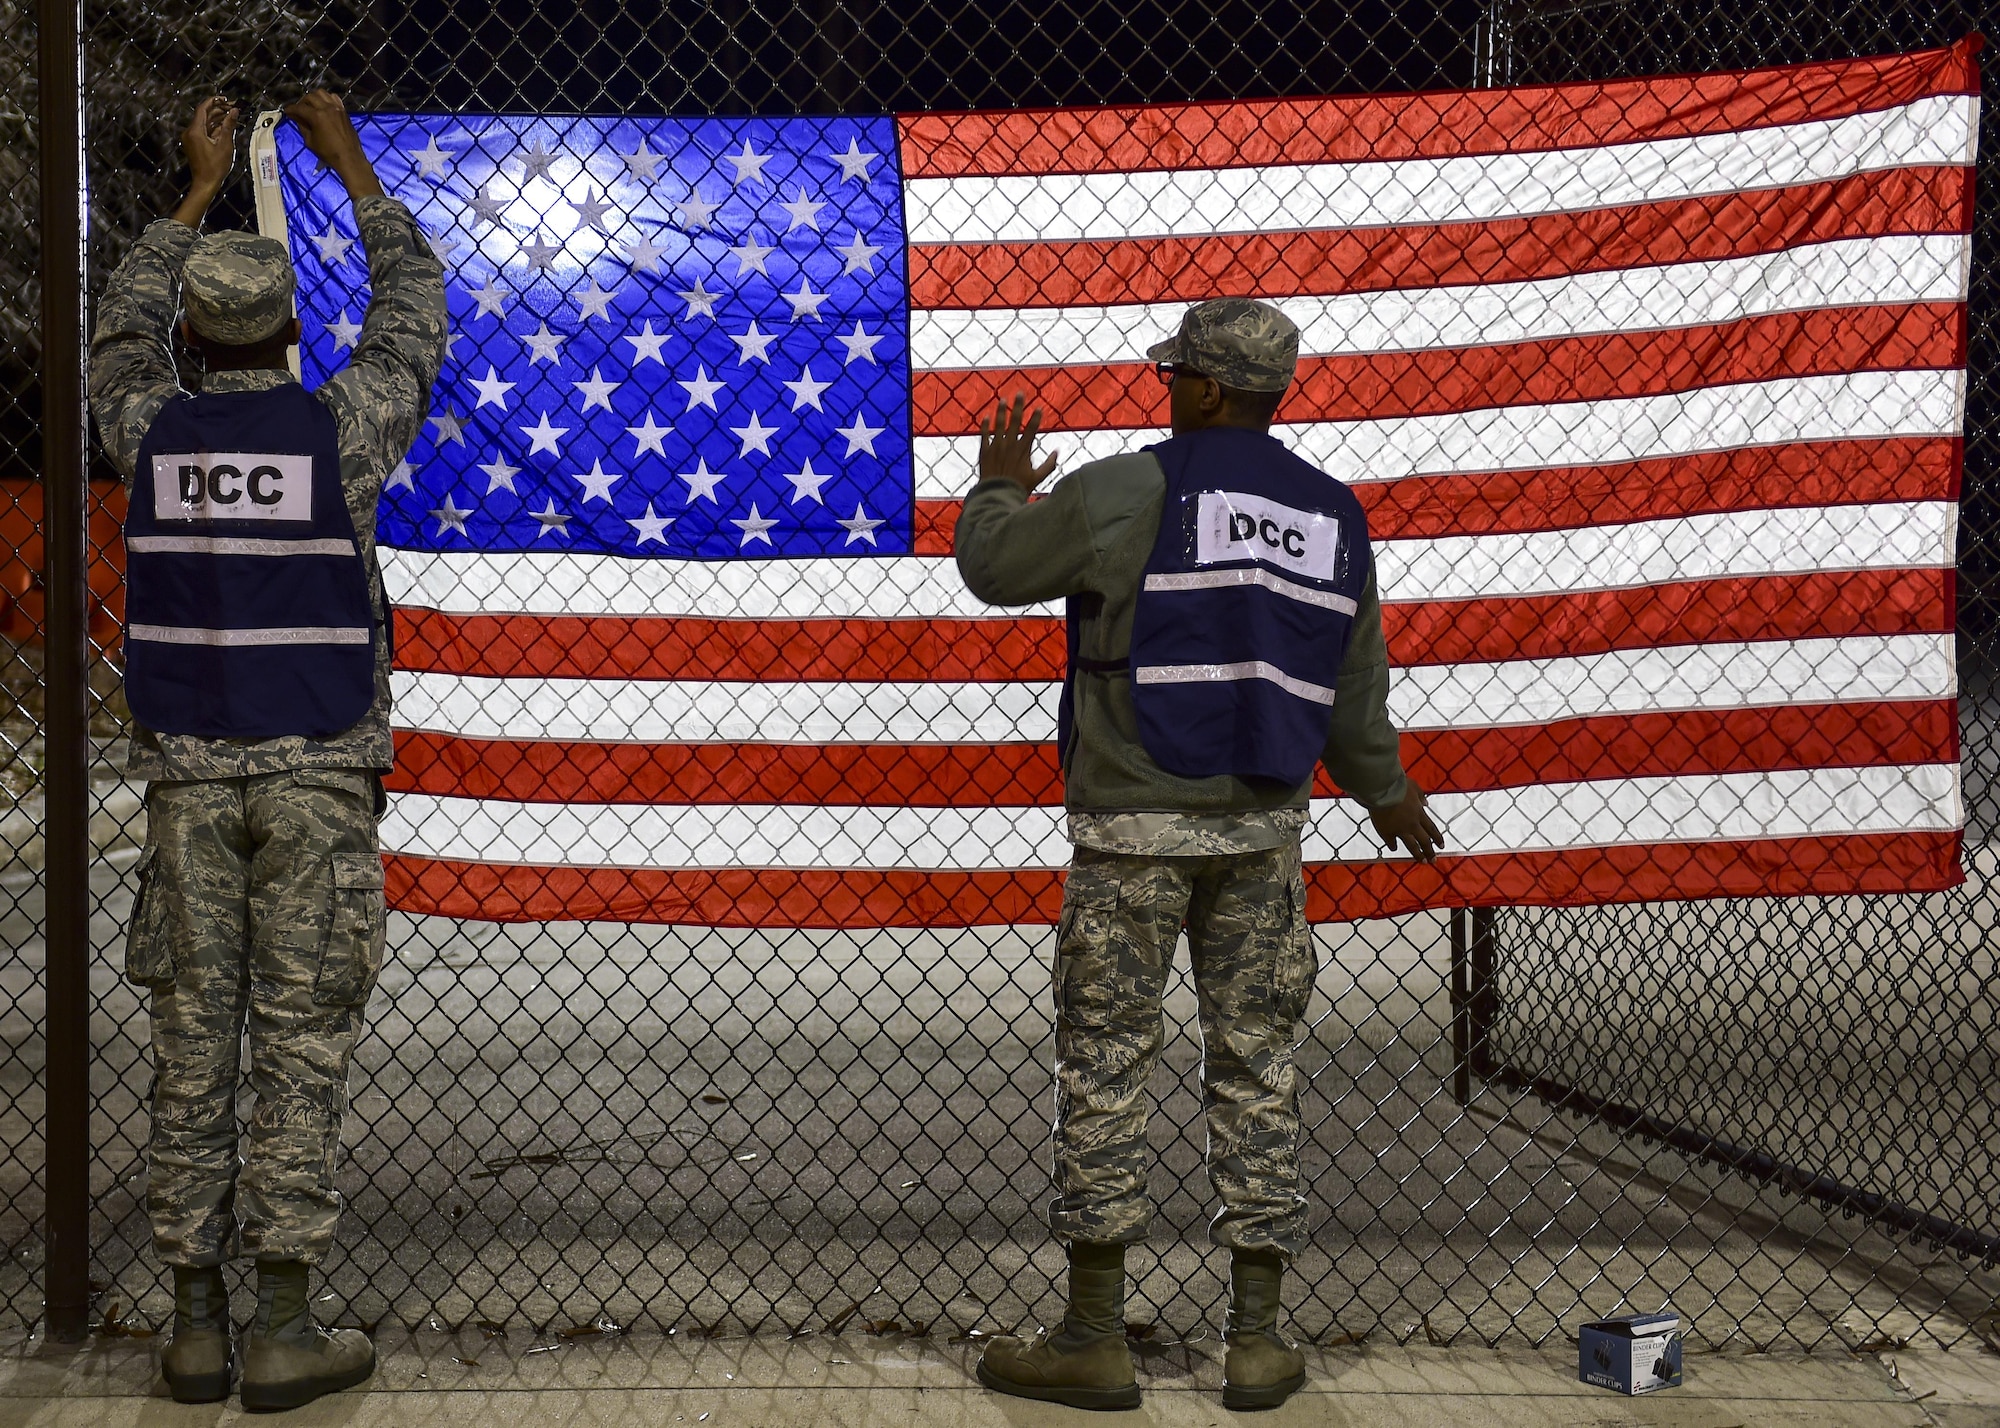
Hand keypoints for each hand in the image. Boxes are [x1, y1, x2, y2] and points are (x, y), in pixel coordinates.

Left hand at [170, 97, 237, 225]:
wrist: (205, 183)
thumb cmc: (216, 166)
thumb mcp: (225, 145)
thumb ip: (229, 126)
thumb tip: (234, 111)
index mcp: (195, 131)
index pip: (203, 109)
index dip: (214, 101)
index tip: (225, 98)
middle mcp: (190, 132)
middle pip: (204, 115)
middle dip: (218, 110)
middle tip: (233, 108)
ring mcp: (191, 138)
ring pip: (204, 123)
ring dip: (217, 118)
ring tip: (231, 115)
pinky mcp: (194, 143)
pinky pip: (203, 130)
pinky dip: (213, 127)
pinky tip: (225, 126)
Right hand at [283, 90, 383, 198]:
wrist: (349, 157)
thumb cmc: (329, 152)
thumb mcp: (310, 141)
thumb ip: (302, 126)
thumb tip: (296, 118)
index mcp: (317, 116)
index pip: (300, 108)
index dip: (291, 109)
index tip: (287, 111)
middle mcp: (327, 108)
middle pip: (310, 97)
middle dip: (302, 102)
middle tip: (299, 110)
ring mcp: (337, 108)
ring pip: (322, 93)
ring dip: (314, 97)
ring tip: (311, 106)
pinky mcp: (344, 111)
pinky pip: (334, 98)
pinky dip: (327, 98)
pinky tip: (324, 105)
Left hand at [978, 393, 1057, 493]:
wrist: (997, 494)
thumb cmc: (1018, 487)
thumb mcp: (1038, 478)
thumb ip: (1049, 465)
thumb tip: (1057, 452)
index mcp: (1023, 450)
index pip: (1032, 429)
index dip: (1036, 418)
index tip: (1039, 407)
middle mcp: (1010, 445)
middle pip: (1015, 422)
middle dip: (1018, 406)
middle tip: (1020, 393)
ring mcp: (996, 447)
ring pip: (999, 425)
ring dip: (1001, 411)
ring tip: (1002, 400)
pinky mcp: (985, 452)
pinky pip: (984, 435)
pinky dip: (985, 425)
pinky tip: (986, 417)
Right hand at [1369, 780, 1443, 863]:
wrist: (1382, 790)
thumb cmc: (1398, 785)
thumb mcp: (1414, 787)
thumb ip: (1420, 796)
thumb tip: (1425, 803)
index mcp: (1419, 813)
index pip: (1431, 829)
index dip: (1437, 838)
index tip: (1441, 846)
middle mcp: (1412, 824)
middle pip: (1424, 841)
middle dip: (1430, 851)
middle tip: (1433, 860)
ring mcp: (1399, 830)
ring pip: (1411, 846)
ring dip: (1417, 854)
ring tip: (1421, 861)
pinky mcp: (1386, 832)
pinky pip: (1391, 842)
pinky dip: (1393, 845)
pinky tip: (1394, 848)